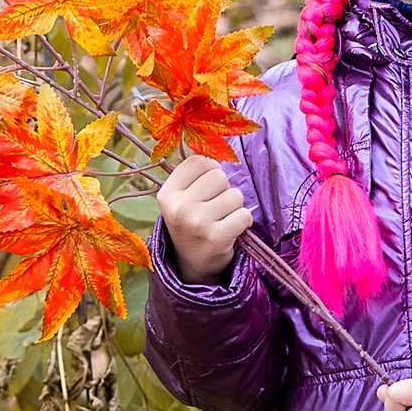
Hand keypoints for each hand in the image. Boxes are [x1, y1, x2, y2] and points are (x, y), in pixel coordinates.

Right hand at [156, 154, 252, 281]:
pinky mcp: (216, 238)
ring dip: (235, 207)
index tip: (207, 188)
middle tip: (216, 207)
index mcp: (167, 193)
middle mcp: (179, 207)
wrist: (192, 264)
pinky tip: (232, 229)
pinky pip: (244, 215)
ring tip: (222, 219)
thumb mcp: (183, 198)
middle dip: (224, 189)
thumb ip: (195, 174)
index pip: (200, 161)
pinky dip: (243, 221)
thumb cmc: (192, 223)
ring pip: (235, 195)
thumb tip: (214, 145)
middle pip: (219, 176)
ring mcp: (196, 223)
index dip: (211, 171)